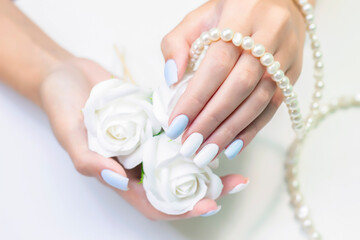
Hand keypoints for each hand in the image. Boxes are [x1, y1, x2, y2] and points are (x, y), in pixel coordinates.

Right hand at [39, 58, 246, 219]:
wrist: (67, 74)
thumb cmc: (62, 105)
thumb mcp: (68, 134)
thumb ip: (89, 160)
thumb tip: (119, 181)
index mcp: (121, 174)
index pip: (155, 203)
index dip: (182, 209)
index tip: (211, 204)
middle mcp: (139, 161)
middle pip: (177, 185)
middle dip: (208, 188)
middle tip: (237, 182)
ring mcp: (149, 140)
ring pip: (183, 158)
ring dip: (209, 161)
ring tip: (236, 157)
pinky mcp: (155, 120)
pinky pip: (179, 131)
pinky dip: (196, 132)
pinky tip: (217, 127)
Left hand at [161, 0, 306, 165]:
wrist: (279, 2)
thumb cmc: (232, 11)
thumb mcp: (198, 18)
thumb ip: (177, 44)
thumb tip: (171, 79)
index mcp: (241, 16)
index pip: (216, 65)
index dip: (196, 97)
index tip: (176, 124)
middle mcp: (269, 35)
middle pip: (239, 87)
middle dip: (211, 120)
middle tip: (189, 144)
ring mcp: (285, 56)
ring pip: (259, 101)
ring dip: (230, 131)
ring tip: (206, 152)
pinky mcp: (293, 73)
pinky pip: (274, 107)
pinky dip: (251, 129)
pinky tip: (231, 146)